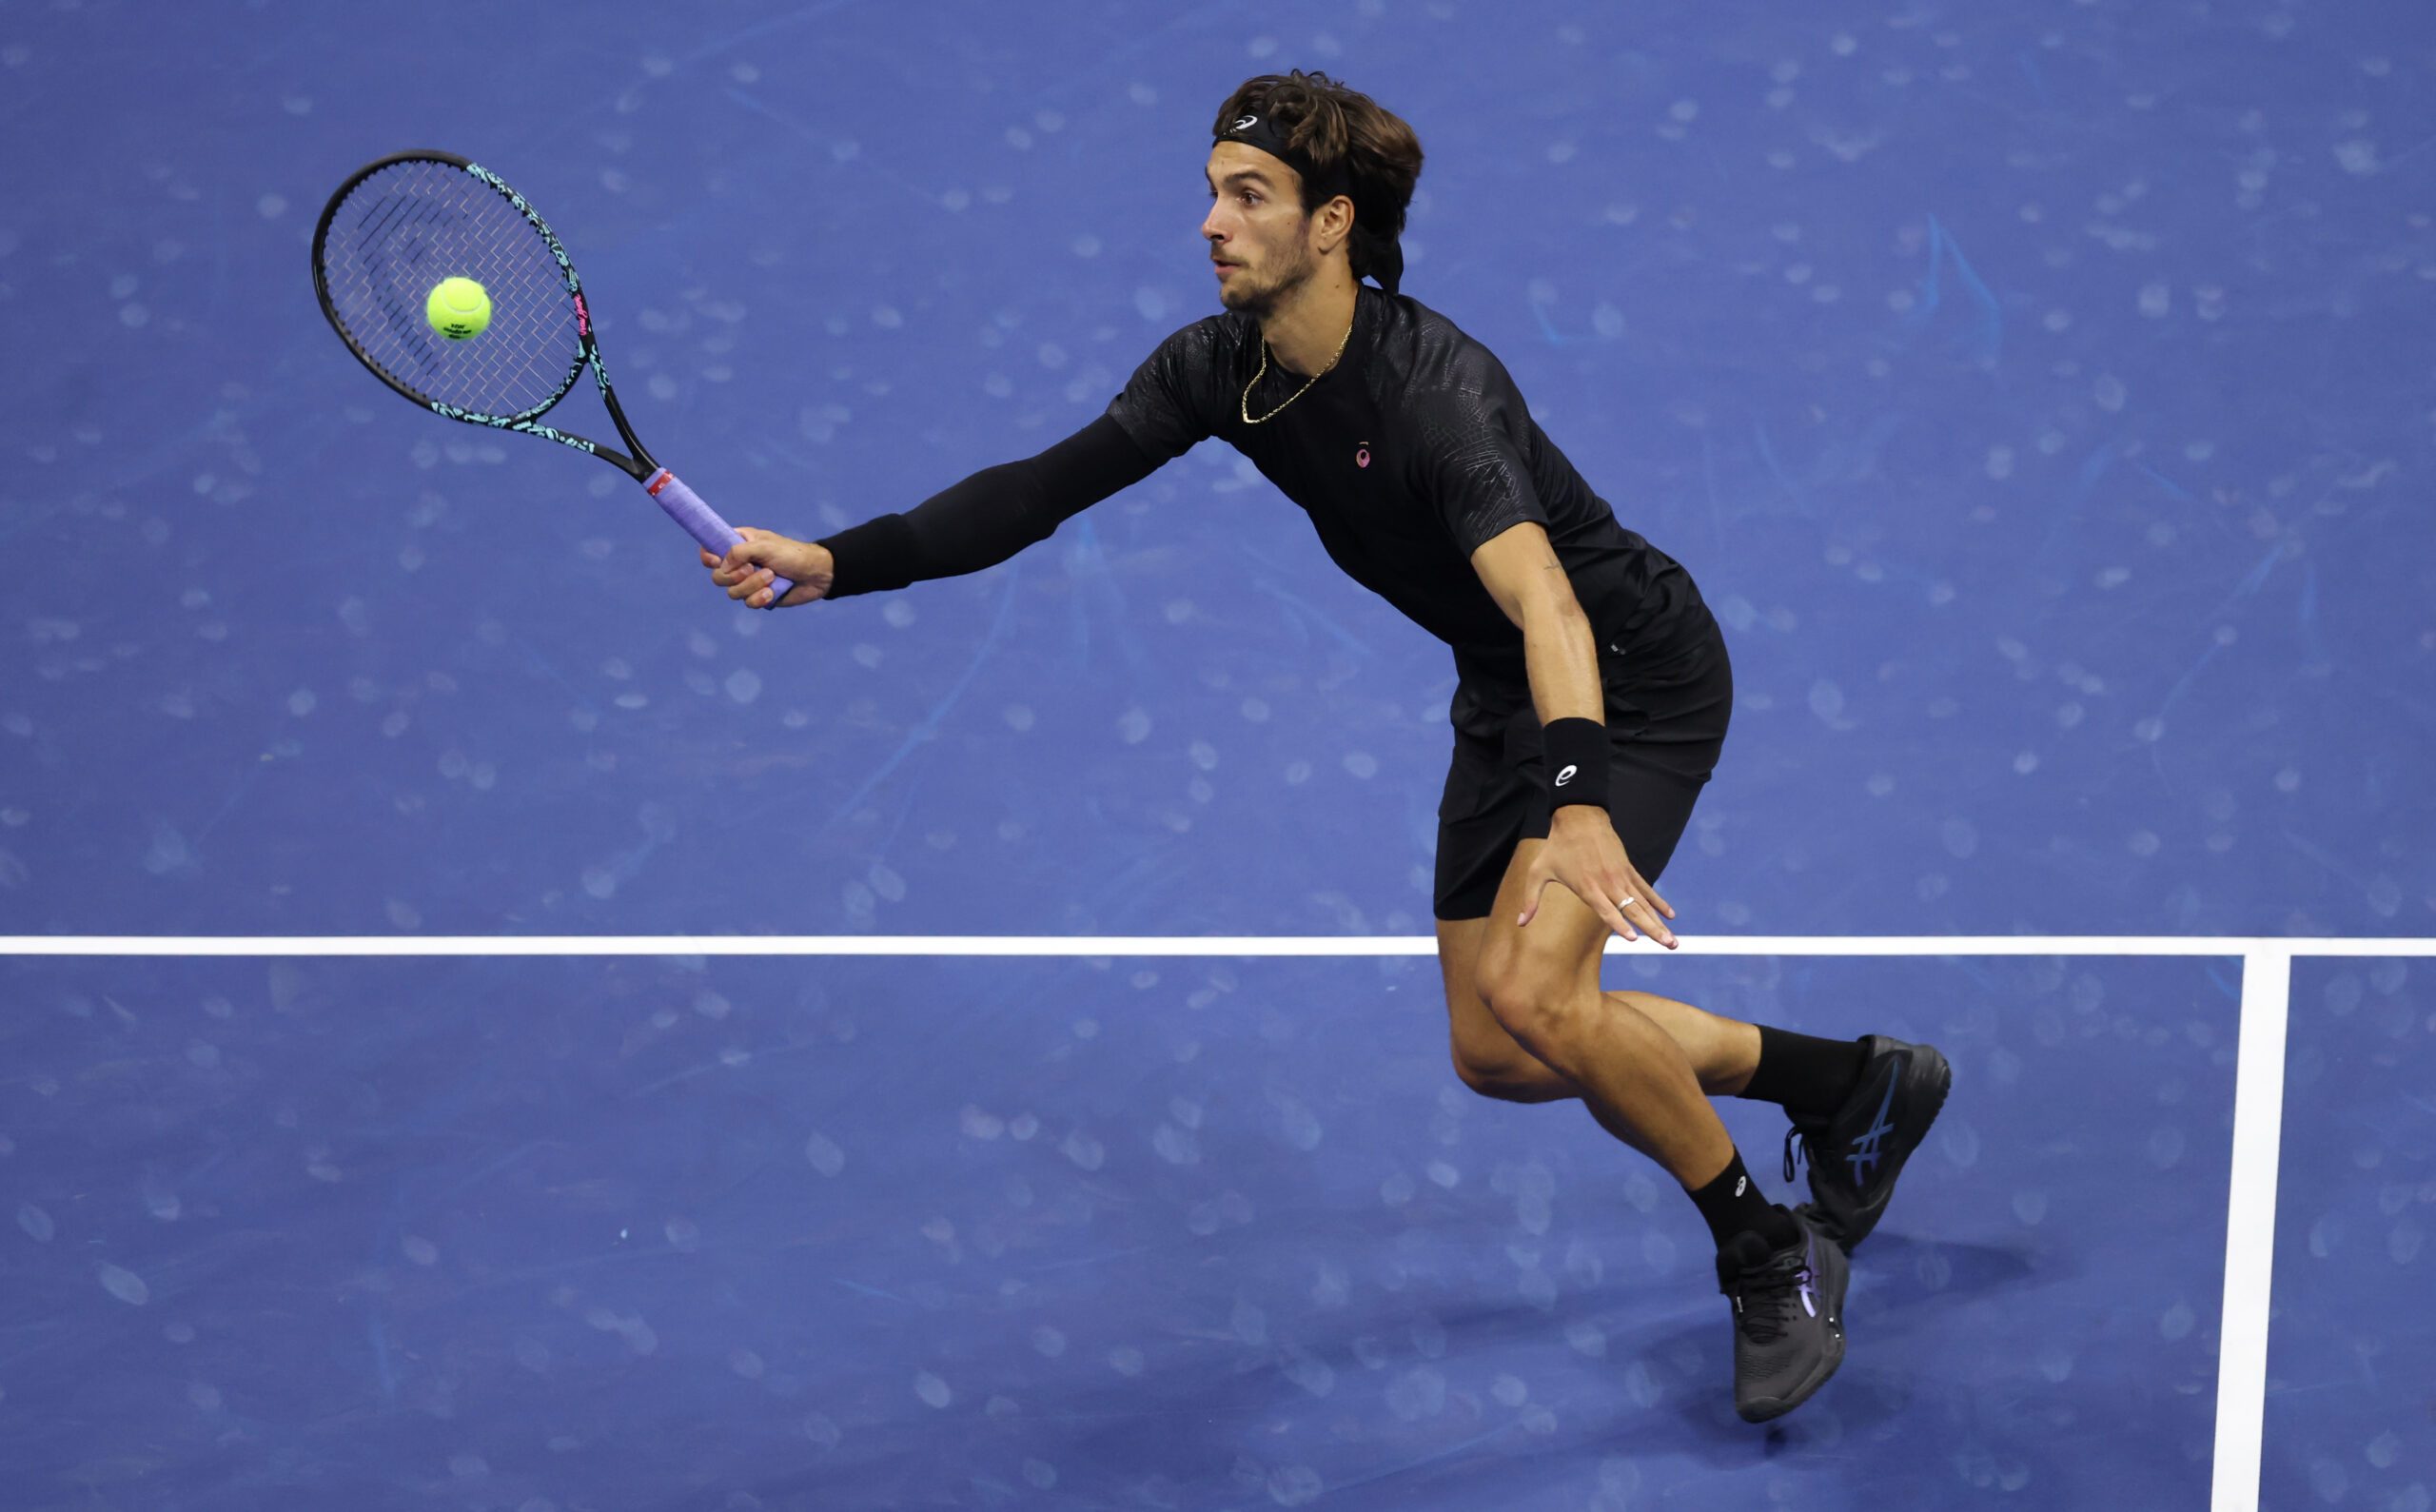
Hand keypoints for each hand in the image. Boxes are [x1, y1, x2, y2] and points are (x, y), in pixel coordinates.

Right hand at [700, 528, 833, 608]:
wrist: (815, 574)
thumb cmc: (792, 554)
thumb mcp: (765, 546)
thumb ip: (739, 552)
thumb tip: (722, 567)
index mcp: (738, 544)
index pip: (710, 550)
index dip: (708, 557)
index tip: (717, 561)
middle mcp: (739, 563)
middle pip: (717, 577)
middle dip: (734, 576)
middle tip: (751, 568)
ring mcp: (748, 582)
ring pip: (732, 592)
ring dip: (752, 585)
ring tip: (771, 576)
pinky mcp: (758, 597)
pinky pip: (748, 603)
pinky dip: (760, 598)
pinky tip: (773, 592)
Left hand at [1517, 806, 1678, 946]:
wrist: (1579, 816)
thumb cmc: (1556, 846)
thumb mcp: (1538, 871)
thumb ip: (1531, 899)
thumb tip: (1520, 923)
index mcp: (1588, 887)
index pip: (1607, 911)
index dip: (1620, 925)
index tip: (1635, 940)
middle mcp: (1608, 883)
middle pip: (1633, 911)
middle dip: (1652, 929)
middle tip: (1669, 945)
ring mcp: (1621, 876)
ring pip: (1643, 903)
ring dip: (1659, 922)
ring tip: (1673, 939)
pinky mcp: (1628, 868)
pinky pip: (1646, 889)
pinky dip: (1659, 902)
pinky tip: (1670, 915)